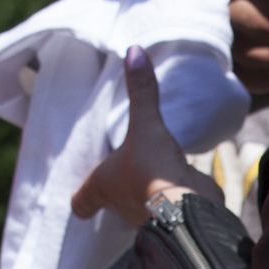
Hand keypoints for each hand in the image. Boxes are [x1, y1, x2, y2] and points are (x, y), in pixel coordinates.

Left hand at [71, 50, 227, 233]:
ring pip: (138, 205)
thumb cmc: (152, 169)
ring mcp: (147, 214)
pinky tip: (176, 178)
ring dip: (142, 192)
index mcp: (103, 187)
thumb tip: (134, 50)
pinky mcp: (173, 218)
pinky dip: (168, 196)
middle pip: (112, 203)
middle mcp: (121, 205)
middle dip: (115, 192)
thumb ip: (141, 91)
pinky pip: (166, 205)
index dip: (82, 201)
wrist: (187, 205)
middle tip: (120, 175)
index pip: (81, 203)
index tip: (83, 203)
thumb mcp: (145, 124)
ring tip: (148, 173)